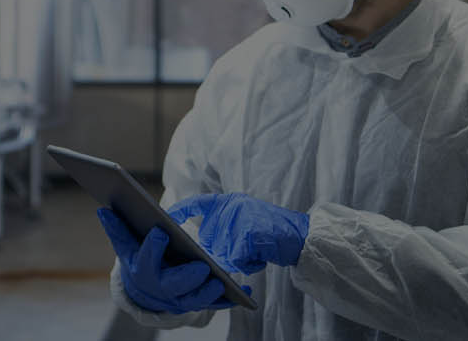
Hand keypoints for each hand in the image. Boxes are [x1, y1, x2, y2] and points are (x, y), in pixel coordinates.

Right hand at [98, 208, 249, 313]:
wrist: (146, 291)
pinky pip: (215, 305)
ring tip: (222, 281)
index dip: (152, 247)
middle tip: (202, 267)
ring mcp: (179, 299)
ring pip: (195, 300)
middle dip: (187, 278)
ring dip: (208, 294)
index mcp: (143, 271)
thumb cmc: (139, 260)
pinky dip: (229, 301)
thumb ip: (118, 229)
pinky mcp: (197, 303)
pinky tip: (244, 293)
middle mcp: (160, 289)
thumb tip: (103, 209)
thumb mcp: (127, 246)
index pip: (146, 261)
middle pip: (173, 287)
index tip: (161, 231)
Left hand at [168, 193, 309, 273]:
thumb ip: (223, 229)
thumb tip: (200, 250)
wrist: (302, 235)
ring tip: (256, 252)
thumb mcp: (245, 222)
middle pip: (209, 241)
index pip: (197, 203)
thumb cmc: (271, 233)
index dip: (180, 210)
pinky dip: (249, 265)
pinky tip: (261, 257)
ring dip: (239, 261)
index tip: (165, 217)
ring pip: (223, 255)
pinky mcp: (247, 237)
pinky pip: (237, 262)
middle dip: (221, 253)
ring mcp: (239, 221)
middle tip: (243, 250)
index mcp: (228, 202)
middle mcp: (231, 208)